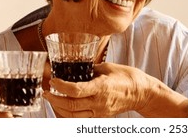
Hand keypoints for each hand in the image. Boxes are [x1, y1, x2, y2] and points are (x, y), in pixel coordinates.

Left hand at [43, 62, 187, 117]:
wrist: (141, 93)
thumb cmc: (126, 77)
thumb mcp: (107, 67)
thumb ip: (90, 69)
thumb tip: (73, 68)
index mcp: (102, 87)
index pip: (75, 90)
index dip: (60, 86)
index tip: (52, 81)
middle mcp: (100, 102)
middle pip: (70, 106)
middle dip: (54, 99)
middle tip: (46, 92)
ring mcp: (100, 112)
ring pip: (73, 116)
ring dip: (58, 109)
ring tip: (52, 100)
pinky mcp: (100, 117)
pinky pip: (80, 120)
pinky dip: (68, 116)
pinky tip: (62, 109)